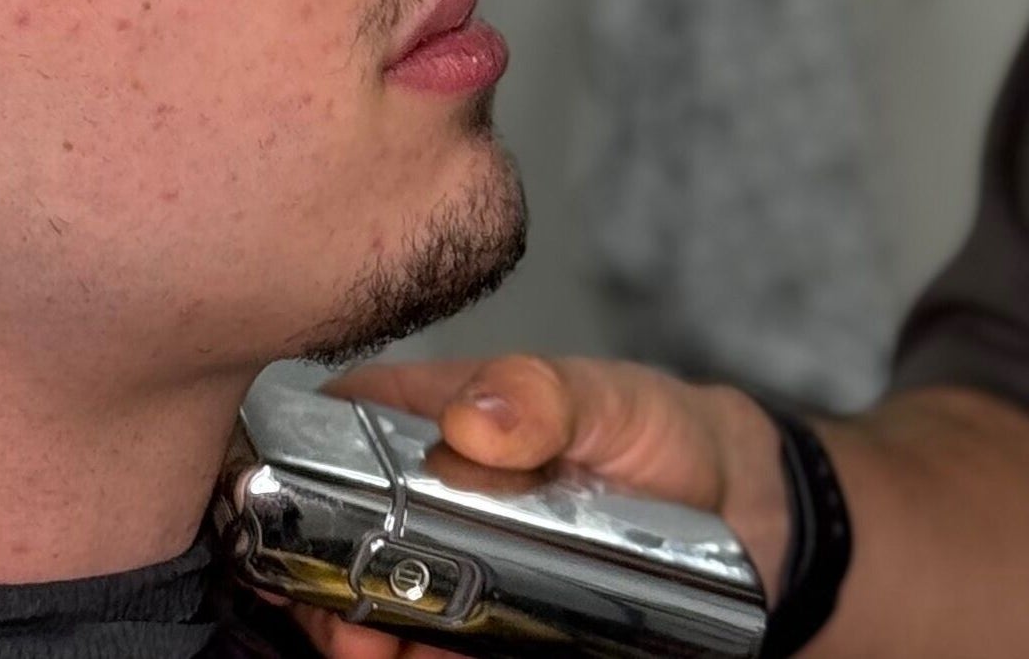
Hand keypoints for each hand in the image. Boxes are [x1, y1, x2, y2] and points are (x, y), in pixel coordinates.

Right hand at [281, 355, 793, 658]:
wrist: (737, 514)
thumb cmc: (658, 433)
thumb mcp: (608, 398)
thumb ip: (544, 395)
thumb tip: (473, 417)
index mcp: (429, 419)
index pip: (321, 434)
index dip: (290, 481)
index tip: (301, 535)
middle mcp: (422, 496)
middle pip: (327, 548)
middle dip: (327, 596)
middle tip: (358, 634)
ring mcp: (447, 568)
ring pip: (368, 614)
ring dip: (371, 646)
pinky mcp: (480, 627)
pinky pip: (430, 653)